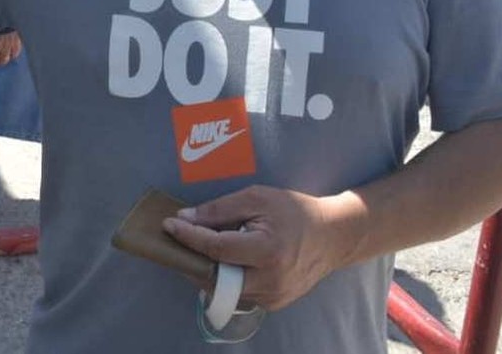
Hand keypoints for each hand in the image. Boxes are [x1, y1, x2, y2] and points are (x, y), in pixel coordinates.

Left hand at [162, 185, 352, 311]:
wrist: (332, 236)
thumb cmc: (294, 211)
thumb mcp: (257, 198)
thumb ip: (220, 210)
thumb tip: (186, 218)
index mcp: (267, 251)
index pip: (216, 248)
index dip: (189, 237)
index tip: (169, 225)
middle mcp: (270, 280)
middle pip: (214, 277)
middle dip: (191, 260)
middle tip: (176, 242)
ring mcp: (272, 296)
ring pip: (224, 290)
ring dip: (204, 271)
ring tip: (194, 250)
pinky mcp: (273, 303)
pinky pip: (238, 294)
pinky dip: (223, 280)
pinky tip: (218, 262)